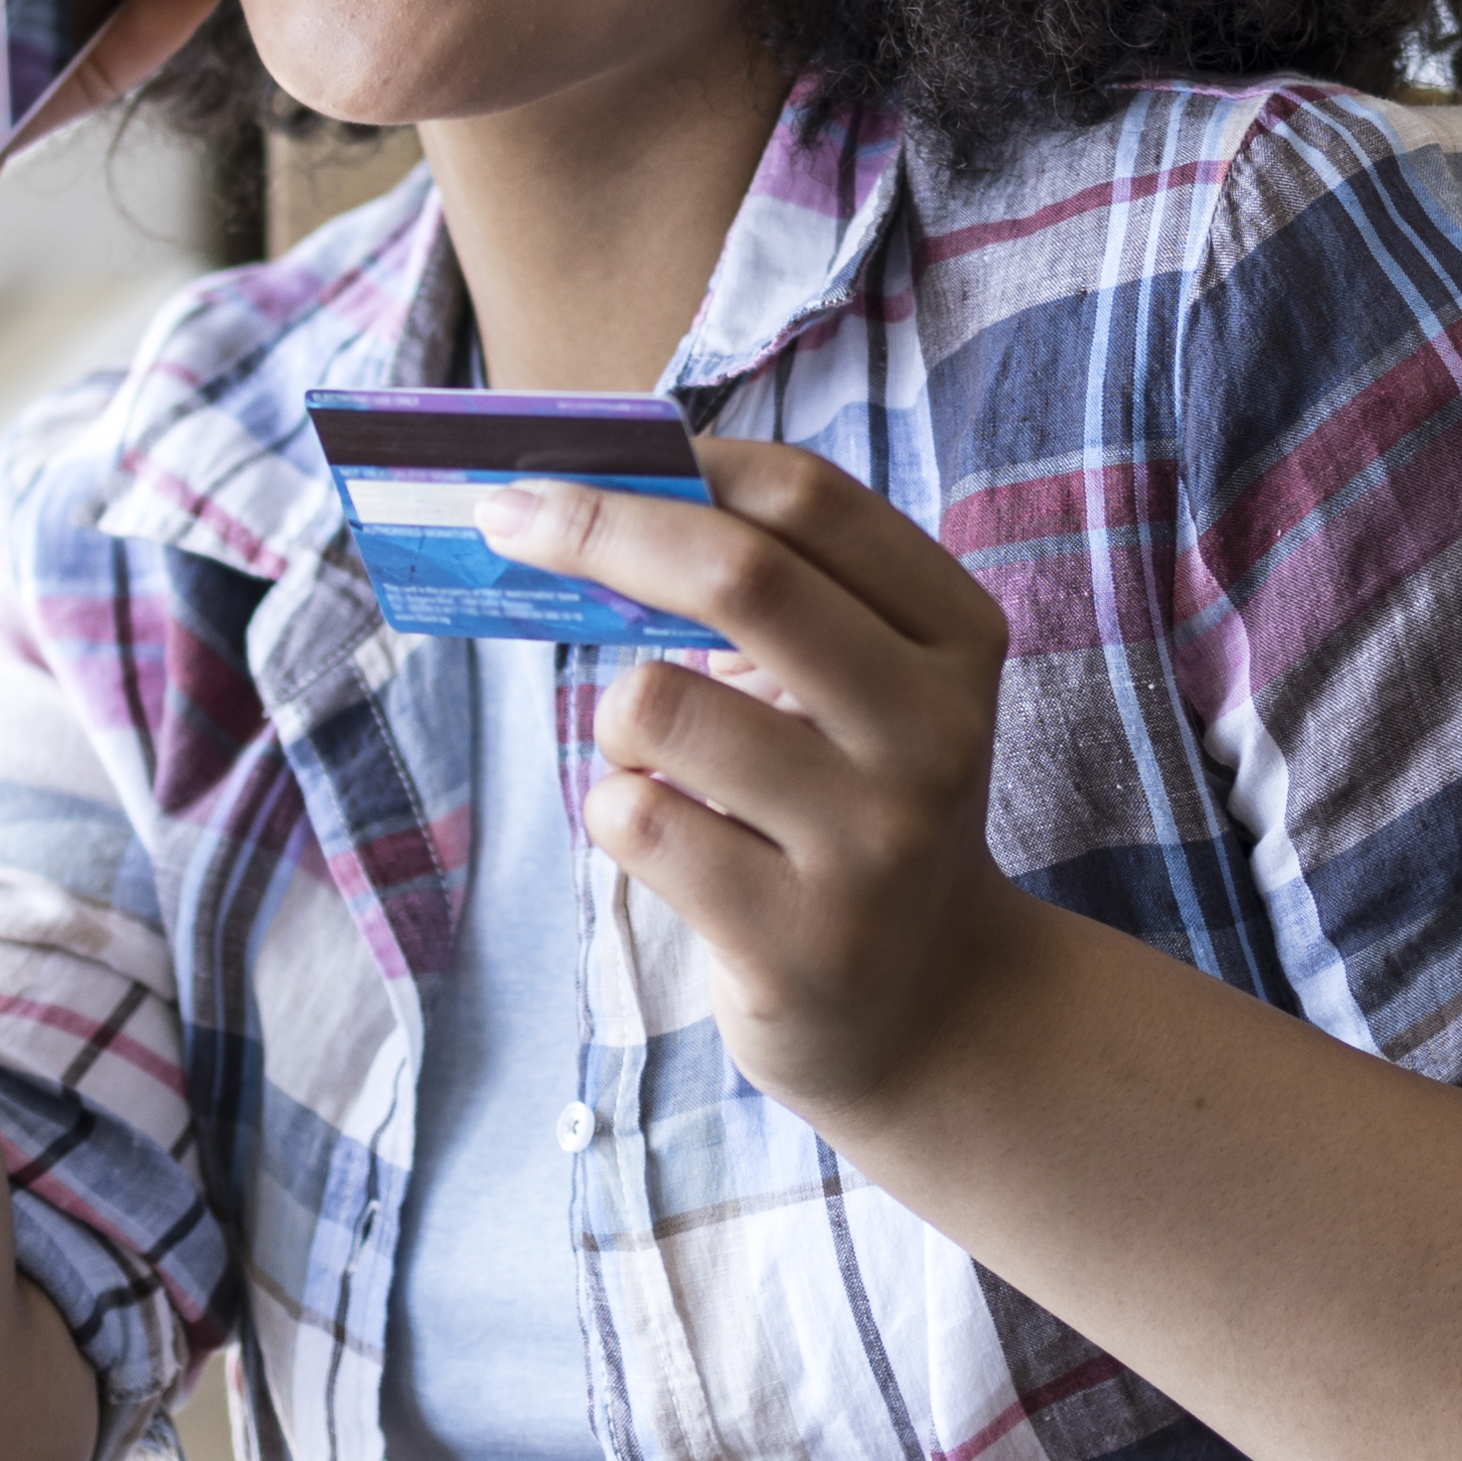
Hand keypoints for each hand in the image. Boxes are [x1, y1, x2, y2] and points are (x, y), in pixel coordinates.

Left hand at [479, 442, 1033, 1119]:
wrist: (931, 1009)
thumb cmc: (853, 806)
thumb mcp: (860, 689)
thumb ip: (766, 598)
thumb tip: (588, 497)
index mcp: (956, 638)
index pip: (809, 500)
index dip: (680, 460)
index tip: (577, 452)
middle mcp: (934, 733)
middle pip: (739, 575)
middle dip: (598, 528)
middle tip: (505, 517)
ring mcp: (872, 845)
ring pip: (658, 706)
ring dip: (619, 720)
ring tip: (665, 764)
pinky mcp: (799, 944)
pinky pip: (636, 821)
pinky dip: (618, 812)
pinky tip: (676, 842)